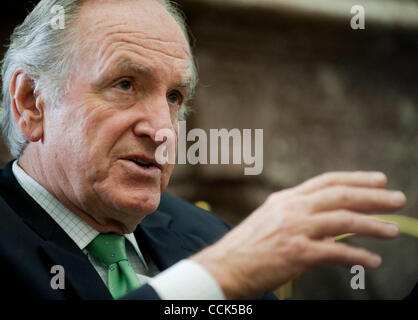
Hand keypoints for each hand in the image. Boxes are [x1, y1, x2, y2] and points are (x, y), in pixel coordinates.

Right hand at [191, 171, 405, 298]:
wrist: (222, 267)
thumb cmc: (246, 247)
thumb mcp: (270, 221)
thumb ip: (298, 216)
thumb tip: (329, 224)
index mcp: (285, 199)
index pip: (326, 182)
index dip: (355, 179)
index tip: (378, 180)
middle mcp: (291, 209)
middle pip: (340, 196)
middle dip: (373, 197)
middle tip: (398, 199)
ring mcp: (294, 229)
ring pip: (343, 221)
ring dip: (373, 225)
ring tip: (393, 230)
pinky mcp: (297, 253)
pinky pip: (336, 252)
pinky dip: (358, 256)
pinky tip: (372, 261)